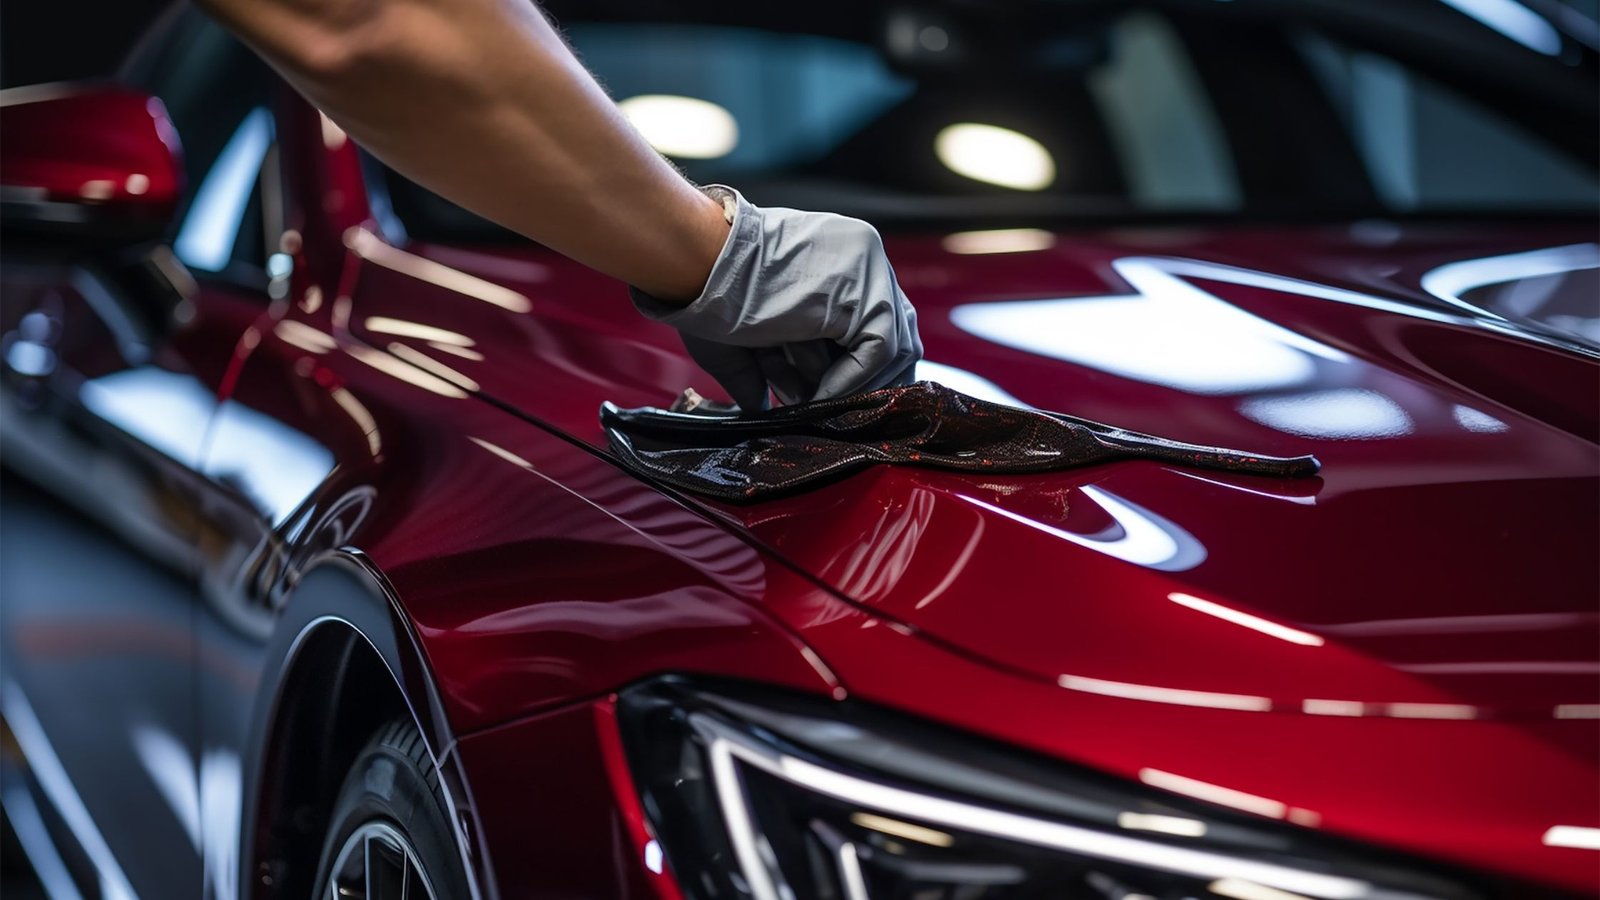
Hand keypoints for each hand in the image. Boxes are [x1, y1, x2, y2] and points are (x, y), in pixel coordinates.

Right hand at [631, 186, 921, 410]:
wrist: (695, 263)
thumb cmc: (708, 289)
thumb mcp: (750, 330)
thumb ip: (765, 367)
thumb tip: (763, 408)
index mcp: (841, 257)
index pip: (876, 321)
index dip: (859, 368)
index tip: (832, 399)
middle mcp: (864, 258)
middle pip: (895, 333)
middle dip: (864, 382)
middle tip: (835, 414)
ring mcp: (869, 270)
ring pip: (891, 347)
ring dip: (852, 386)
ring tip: (814, 405)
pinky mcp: (864, 291)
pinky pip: (877, 351)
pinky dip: (849, 381)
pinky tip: (816, 395)